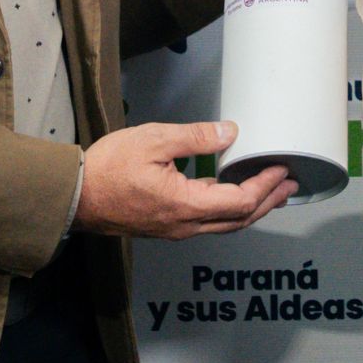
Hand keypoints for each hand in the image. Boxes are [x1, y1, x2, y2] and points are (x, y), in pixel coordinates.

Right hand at [74, 120, 296, 239]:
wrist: (74, 195)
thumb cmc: (107, 169)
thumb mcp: (153, 140)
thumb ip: (194, 137)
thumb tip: (228, 133)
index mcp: (185, 205)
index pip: (240, 201)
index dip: (265, 186)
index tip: (281, 169)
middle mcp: (185, 225)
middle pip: (239, 219)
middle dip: (268, 201)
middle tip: (289, 185)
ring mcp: (175, 228)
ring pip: (224, 224)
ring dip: (251, 207)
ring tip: (270, 191)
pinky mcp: (166, 225)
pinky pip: (206, 221)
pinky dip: (228, 208)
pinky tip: (230, 192)